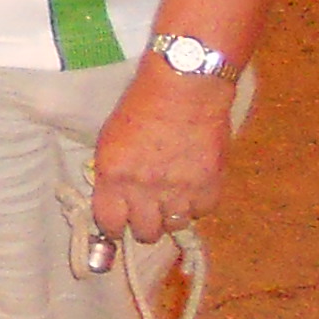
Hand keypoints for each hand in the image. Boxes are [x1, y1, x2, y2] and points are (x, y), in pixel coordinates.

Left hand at [87, 58, 235, 245]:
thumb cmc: (142, 103)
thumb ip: (112, 172)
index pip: (109, 223)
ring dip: (172, 215)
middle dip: (145, 224)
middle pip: (145, 232)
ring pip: (174, 226)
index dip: (114, 227)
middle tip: (149, 212)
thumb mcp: (111, 138)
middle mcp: (143, 189)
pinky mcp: (209, 186)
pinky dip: (198, 203)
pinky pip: (202, 212)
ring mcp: (178, 190)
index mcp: (113, 175)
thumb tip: (114, 198)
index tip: (119, 224)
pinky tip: (194, 187)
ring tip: (173, 198)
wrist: (185, 86)